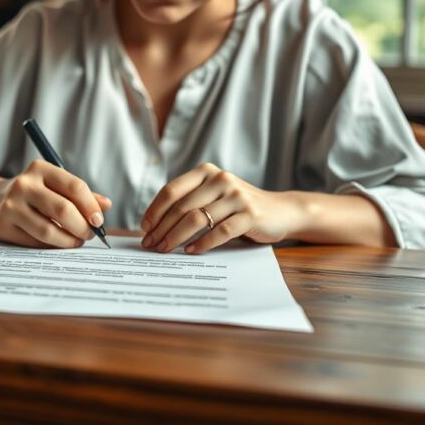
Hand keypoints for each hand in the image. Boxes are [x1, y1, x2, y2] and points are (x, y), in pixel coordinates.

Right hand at [0, 160, 112, 247]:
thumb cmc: (32, 193)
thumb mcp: (54, 185)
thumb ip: (80, 195)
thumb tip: (106, 206)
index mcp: (41, 169)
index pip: (74, 187)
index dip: (91, 207)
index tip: (98, 221)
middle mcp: (24, 184)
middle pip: (63, 210)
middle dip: (82, 227)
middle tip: (89, 234)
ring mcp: (11, 205)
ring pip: (48, 230)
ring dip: (68, 240)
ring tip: (75, 241)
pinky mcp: (3, 225)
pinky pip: (35, 242)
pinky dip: (51, 246)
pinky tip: (57, 243)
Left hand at [140, 163, 304, 253]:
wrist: (280, 211)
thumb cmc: (237, 207)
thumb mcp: (213, 196)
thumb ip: (189, 202)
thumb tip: (154, 225)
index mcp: (206, 172)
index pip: (171, 191)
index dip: (155, 211)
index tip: (144, 229)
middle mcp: (220, 179)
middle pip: (181, 207)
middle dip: (162, 229)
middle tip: (150, 245)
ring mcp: (236, 196)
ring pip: (197, 219)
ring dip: (176, 237)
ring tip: (165, 250)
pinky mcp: (250, 214)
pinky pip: (220, 231)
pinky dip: (203, 243)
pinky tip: (191, 251)